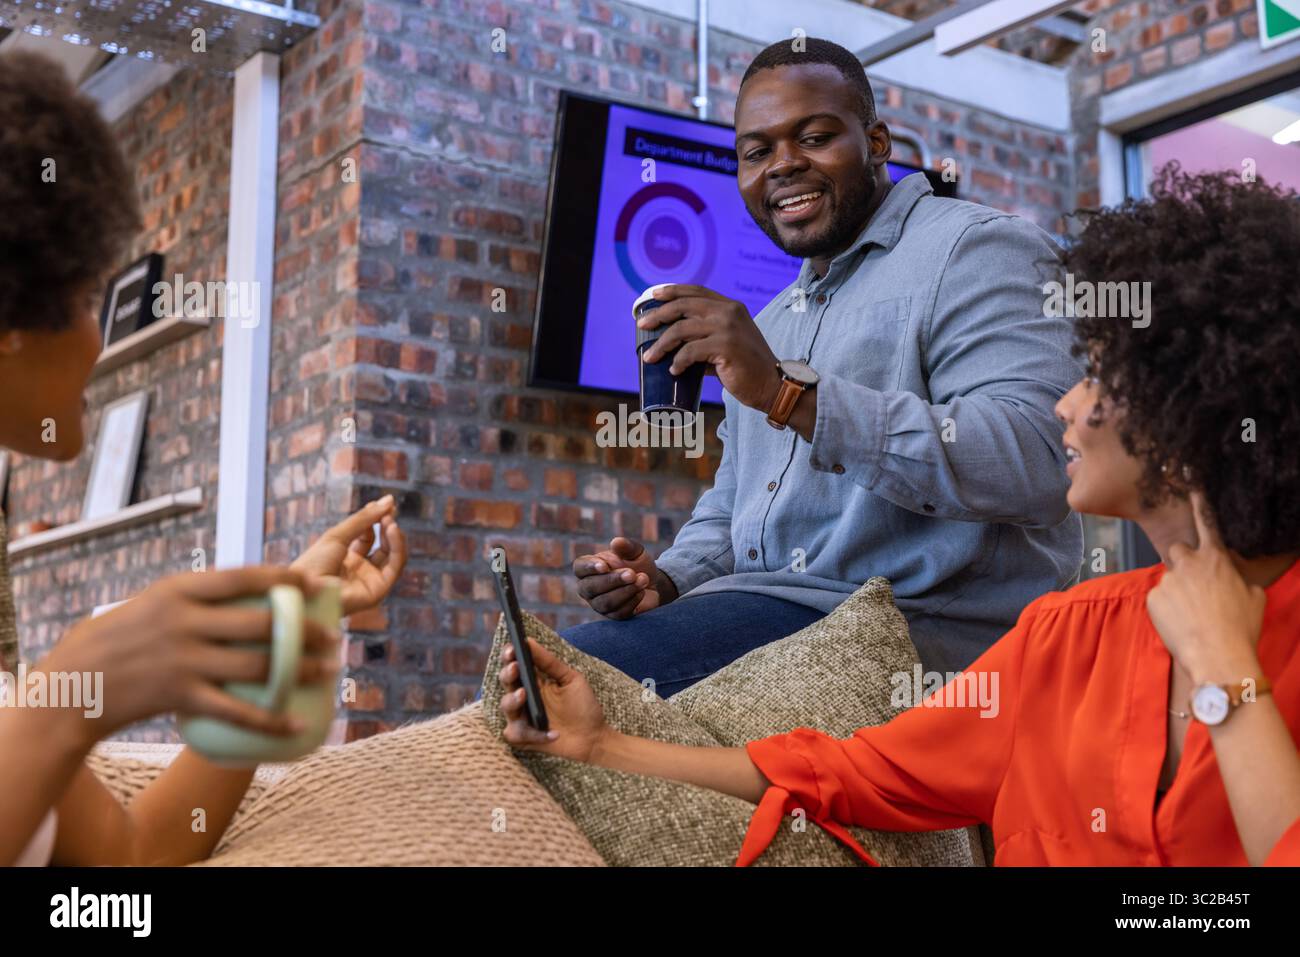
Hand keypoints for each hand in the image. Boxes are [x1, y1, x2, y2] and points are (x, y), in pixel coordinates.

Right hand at [41, 567, 340, 746]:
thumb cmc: (118, 638)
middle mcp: (184, 621)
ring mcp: (183, 659)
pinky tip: (297, 723)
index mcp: (178, 590)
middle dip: (306, 630)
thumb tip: (251, 591)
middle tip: (334, 636)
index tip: (316, 584)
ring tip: (328, 670)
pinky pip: (237, 711)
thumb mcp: (154, 602)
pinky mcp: (181, 697)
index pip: (243, 577)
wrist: (71, 683)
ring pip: (259, 665)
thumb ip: (199, 597)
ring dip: (301, 670)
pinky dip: (272, 718)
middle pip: (261, 622)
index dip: (285, 579)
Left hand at [291, 495, 407, 615]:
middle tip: (389, 511)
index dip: (375, 521)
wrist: (306, 589)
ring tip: (389, 520)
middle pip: (384, 547)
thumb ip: (364, 519)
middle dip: (387, 527)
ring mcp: (370, 581)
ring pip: (394, 556)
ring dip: (395, 536)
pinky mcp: (379, 590)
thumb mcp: (338, 535)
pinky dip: (398, 546)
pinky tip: (391, 529)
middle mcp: (360, 571)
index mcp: (346, 559)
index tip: (382, 505)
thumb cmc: (313, 563)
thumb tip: (389, 500)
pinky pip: (396, 566)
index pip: (368, 538)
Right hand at [498, 638, 606, 761]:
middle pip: (506, 682)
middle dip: (507, 674)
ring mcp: (523, 718)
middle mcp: (524, 698)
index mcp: (534, 681)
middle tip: (515, 668)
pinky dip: (533, 734)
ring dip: (512, 701)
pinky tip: (552, 732)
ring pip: (505, 707)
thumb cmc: (583, 705)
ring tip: (524, 695)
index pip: (515, 664)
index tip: (511, 648)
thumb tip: (529, 641)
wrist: (594, 736)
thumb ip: (549, 662)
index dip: (509, 656)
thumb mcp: (570, 679)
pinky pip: (515, 734)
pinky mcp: (525, 738)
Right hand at [572, 537, 674, 619]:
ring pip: (604, 602)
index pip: (579, 568)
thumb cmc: (638, 564)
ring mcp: (599, 604)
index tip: (605, 566)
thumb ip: (626, 546)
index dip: (589, 568)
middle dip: (612, 580)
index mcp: (589, 567)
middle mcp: (589, 587)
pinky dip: (632, 601)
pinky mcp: (613, 616)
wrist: (653, 583)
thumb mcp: (635, 552)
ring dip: (625, 591)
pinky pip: (619, 613)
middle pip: (589, 588)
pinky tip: (642, 591)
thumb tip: (616, 542)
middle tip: (632, 573)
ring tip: (642, 580)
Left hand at [637, 284, 781, 412]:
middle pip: (684, 306)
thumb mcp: (727, 344)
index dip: (673, 291)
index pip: (696, 291)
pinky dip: (677, 362)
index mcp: (731, 307)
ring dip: (661, 344)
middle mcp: (729, 312)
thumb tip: (673, 347)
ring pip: (682, 329)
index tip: (653, 295)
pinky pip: (690, 352)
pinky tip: (673, 371)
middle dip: (658, 314)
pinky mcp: (725, 347)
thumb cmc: (747, 369)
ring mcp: (727, 328)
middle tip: (642, 325)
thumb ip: (704, 339)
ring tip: (649, 357)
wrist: (772, 385)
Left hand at [1146, 492, 1265, 684]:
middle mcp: (1189, 563)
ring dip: (1177, 590)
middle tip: (1193, 586)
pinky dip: (1166, 609)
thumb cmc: (1241, 627)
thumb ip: (1240, 580)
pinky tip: (1180, 623)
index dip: (1198, 501)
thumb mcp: (1254, 598)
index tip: (1189, 479)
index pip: (1206, 523)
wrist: (1218, 654)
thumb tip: (1236, 581)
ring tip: (1191, 615)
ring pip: (1170, 578)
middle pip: (1178, 550)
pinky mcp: (1153, 596)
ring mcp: (1169, 579)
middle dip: (1184, 562)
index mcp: (1216, 559)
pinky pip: (1159, 598)